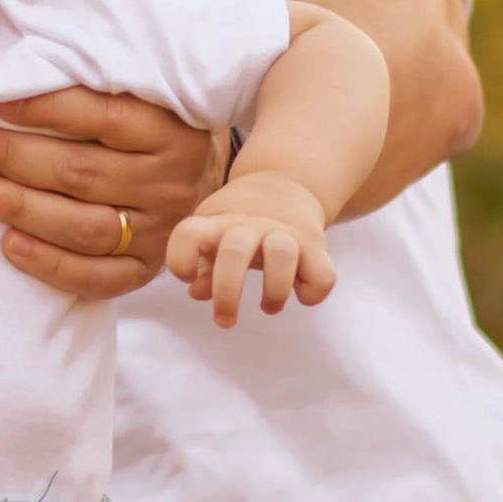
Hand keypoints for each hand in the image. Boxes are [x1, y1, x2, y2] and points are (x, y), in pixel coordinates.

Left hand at [0, 89, 225, 298]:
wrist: (210, 187)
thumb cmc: (154, 129)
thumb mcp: (145, 95)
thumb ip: (97, 78)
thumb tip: (23, 53)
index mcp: (171, 131)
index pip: (106, 117)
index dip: (47, 109)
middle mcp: (169, 183)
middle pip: (82, 173)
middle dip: (12, 157)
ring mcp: (160, 231)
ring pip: (84, 227)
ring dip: (19, 207)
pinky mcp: (146, 269)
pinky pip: (98, 278)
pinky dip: (49, 264)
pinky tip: (8, 244)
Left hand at [164, 166, 334, 325]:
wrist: (286, 181)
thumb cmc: (240, 222)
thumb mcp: (214, 235)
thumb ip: (202, 267)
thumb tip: (196, 293)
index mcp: (218, 222)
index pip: (188, 234)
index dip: (181, 260)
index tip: (188, 277)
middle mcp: (250, 224)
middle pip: (234, 253)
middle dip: (227, 293)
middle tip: (225, 320)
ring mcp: (284, 232)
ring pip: (282, 255)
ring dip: (274, 291)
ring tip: (268, 307)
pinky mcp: (315, 244)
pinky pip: (322, 274)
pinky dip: (312, 293)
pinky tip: (300, 294)